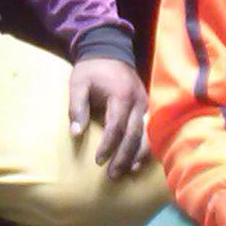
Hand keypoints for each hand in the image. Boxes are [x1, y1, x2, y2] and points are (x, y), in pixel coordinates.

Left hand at [67, 54, 149, 177]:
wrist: (110, 49)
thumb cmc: (91, 69)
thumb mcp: (78, 84)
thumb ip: (77, 107)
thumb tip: (76, 133)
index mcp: (121, 95)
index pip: (116, 127)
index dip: (108, 146)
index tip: (98, 161)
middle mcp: (138, 101)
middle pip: (133, 135)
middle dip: (123, 156)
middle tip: (112, 175)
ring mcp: (145, 103)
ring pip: (146, 135)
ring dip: (136, 155)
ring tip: (127, 172)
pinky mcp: (147, 106)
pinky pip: (150, 130)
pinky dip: (145, 146)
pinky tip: (138, 161)